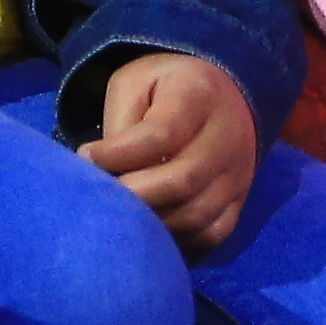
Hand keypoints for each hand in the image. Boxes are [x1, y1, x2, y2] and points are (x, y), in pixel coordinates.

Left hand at [83, 51, 259, 250]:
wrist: (223, 93)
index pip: (160, 135)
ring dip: (152, 224)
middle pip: (182, 181)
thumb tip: (102, 175)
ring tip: (121, 216)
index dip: (117, 154)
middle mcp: (227, 137)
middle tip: (100, 198)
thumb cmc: (166, 89)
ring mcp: (239, 173)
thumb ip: (121, 126)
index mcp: (199, 97)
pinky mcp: (241, 199)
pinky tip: (152, 229)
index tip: (84, 157)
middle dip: (132, 196)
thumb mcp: (135, 85)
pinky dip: (178, 239)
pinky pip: (212, 233)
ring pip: (197, 215)